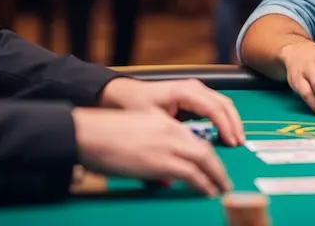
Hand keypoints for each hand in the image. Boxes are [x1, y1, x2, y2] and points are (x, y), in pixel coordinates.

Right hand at [72, 108, 230, 196]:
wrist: (89, 134)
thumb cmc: (105, 137)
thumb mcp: (137, 135)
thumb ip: (155, 151)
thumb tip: (166, 180)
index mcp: (166, 124)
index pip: (196, 139)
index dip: (208, 155)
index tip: (215, 166)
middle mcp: (172, 132)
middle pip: (206, 149)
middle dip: (219, 166)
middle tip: (225, 180)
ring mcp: (168, 146)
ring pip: (205, 160)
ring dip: (217, 176)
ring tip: (222, 187)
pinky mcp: (161, 161)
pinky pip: (192, 174)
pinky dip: (204, 183)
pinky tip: (209, 191)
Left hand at [99, 78, 244, 145]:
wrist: (125, 93)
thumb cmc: (135, 105)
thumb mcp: (149, 122)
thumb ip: (165, 141)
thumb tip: (173, 170)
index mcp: (184, 91)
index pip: (213, 107)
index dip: (225, 126)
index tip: (231, 143)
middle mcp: (194, 87)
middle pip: (224, 103)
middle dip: (234, 124)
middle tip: (239, 144)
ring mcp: (197, 89)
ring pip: (224, 103)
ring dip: (232, 122)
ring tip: (236, 141)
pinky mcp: (197, 95)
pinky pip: (217, 105)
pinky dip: (225, 118)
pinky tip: (226, 133)